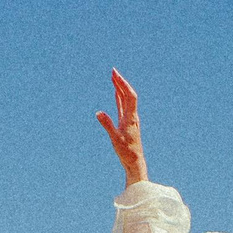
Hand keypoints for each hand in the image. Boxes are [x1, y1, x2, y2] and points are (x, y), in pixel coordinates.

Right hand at [96, 68, 144, 185]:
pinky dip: (119, 98)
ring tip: (114, 78)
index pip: (129, 96)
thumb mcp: (115, 138)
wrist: (134, 161)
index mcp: (131, 117)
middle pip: (128, 94)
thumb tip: (98, 112)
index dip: (123, 84)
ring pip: (125, 99)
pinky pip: (123, 106)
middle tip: (113, 71)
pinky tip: (116, 93)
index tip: (115, 75)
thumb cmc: (126, 151)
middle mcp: (132, 115)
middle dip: (120, 82)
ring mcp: (129, 118)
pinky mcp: (126, 123)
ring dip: (120, 88)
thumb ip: (107, 124)